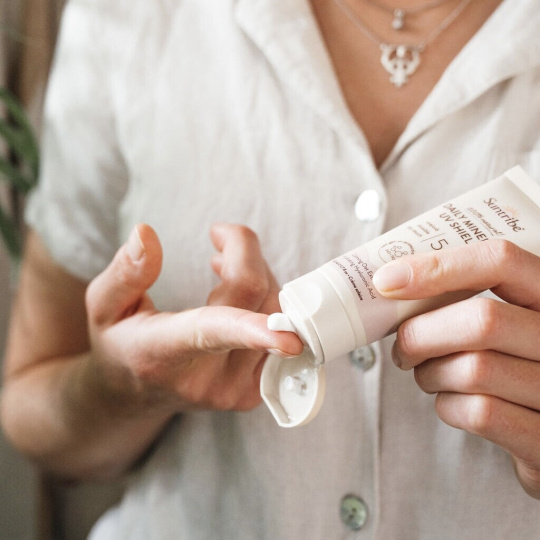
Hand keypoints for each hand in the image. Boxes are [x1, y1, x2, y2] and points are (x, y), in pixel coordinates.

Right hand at [85, 223, 301, 413]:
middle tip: (219, 238)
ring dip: (258, 276)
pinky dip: (267, 301)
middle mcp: (206, 379)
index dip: (254, 330)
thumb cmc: (119, 342)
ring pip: (277, 310)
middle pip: (255, 297)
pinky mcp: (254, 391)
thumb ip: (125, 271)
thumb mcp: (104, 305)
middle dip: (245, 253)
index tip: (290, 339)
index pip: (212, 333)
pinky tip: (240, 294)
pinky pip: (284, 331)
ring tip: (224, 267)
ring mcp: (235, 391)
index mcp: (163, 354)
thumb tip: (145, 232)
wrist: (133, 394)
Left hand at [373, 239, 539, 497]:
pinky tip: (452, 401)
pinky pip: (481, 413)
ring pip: (474, 370)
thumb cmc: (513, 360)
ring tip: (429, 374)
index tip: (388, 280)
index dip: (438, 267)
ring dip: (430, 373)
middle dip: (421, 334)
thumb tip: (390, 284)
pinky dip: (448, 406)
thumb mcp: (509, 316)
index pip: (500, 261)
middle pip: (482, 321)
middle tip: (404, 346)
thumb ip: (465, 297)